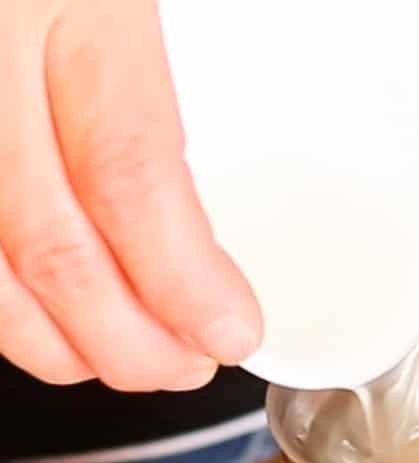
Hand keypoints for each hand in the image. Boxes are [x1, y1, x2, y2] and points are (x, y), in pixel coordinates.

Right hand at [0, 0, 260, 389]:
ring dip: (61, 344)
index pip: (129, 172)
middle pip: (51, 251)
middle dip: (131, 341)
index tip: (234, 329)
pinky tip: (45, 317)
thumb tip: (286, 88)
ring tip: (130, 361)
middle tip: (189, 366)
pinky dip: (0, 302)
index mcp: (64, 1)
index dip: (184, 279)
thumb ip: (200, 26)